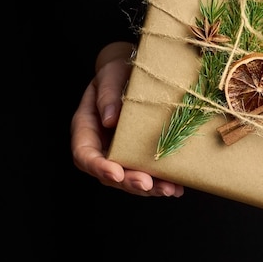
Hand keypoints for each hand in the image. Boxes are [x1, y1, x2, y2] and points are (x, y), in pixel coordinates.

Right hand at [70, 41, 184, 196]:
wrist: (132, 71)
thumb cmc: (117, 71)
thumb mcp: (110, 76)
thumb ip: (108, 95)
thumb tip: (109, 121)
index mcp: (86, 128)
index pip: (85, 155)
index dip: (99, 167)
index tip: (115, 173)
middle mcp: (101, 146)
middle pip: (109, 174)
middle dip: (129, 182)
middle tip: (149, 186)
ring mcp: (120, 152)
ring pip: (130, 178)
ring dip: (149, 187)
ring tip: (170, 190)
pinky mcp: (138, 154)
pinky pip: (147, 171)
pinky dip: (161, 180)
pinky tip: (177, 186)